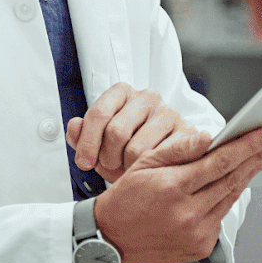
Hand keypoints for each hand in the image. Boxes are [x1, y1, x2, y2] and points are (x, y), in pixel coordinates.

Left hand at [66, 83, 187, 181]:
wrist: (160, 161)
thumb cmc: (125, 148)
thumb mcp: (98, 143)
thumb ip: (81, 135)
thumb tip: (74, 126)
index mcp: (121, 92)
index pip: (98, 113)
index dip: (87, 142)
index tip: (84, 163)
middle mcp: (147, 97)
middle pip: (116, 131)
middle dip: (107, 157)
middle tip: (110, 165)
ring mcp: (169, 113)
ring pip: (137, 148)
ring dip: (127, 166)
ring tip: (128, 168)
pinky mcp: (187, 133)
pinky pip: (160, 159)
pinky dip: (149, 170)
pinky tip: (147, 171)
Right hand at [93, 127, 261, 262]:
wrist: (112, 237)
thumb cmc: (126, 198)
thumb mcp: (143, 164)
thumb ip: (178, 150)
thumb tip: (208, 137)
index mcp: (173, 188)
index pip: (219, 162)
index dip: (245, 147)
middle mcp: (188, 213)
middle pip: (231, 180)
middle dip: (253, 159)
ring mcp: (197, 233)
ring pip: (229, 199)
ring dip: (244, 178)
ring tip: (254, 162)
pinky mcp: (201, 247)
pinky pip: (220, 218)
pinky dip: (226, 200)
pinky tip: (227, 187)